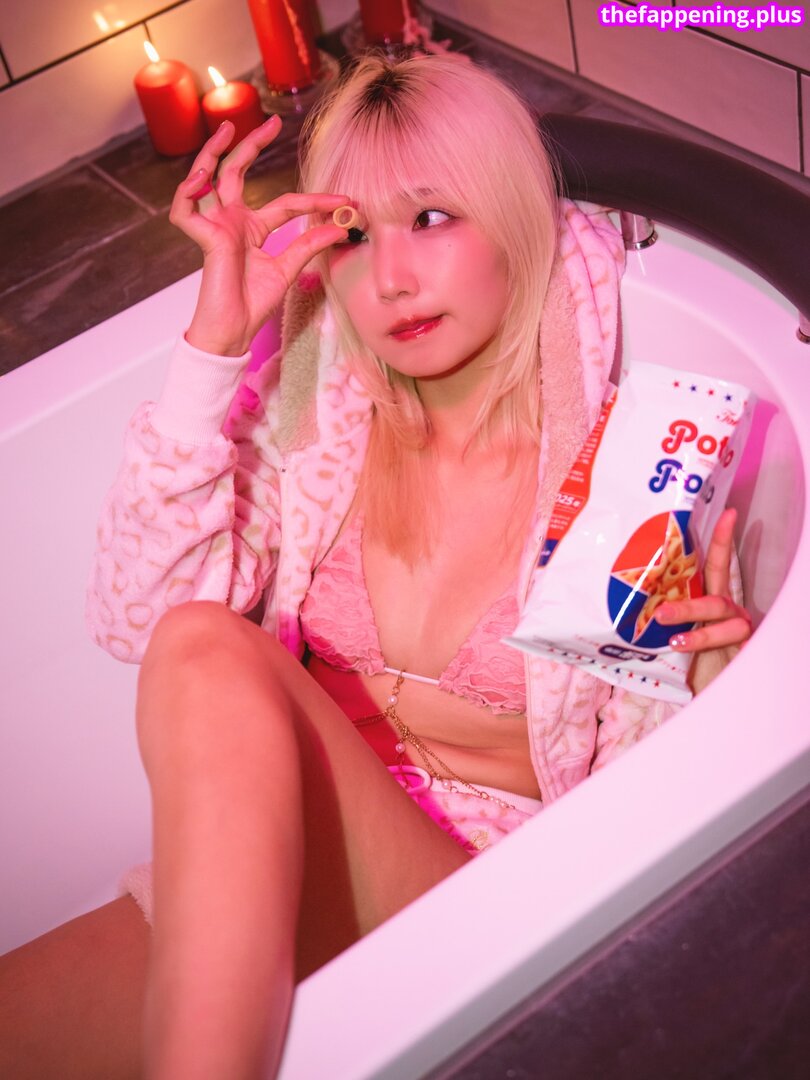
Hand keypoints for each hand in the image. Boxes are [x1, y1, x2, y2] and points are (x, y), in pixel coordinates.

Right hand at [169, 117, 348, 355]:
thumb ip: (309, 245)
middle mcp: (232, 222)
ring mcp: (215, 227)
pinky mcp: (203, 238)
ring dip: (212, 152)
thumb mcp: (288, 269)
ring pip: (206, 178)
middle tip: (272, 123)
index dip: (316, 201)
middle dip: (252, 145)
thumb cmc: (253, 305)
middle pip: (237, 172)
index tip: (345, 202)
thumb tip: (339, 226)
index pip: (286, 204)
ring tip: (226, 130)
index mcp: (253, 229)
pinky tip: (201, 179)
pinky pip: (185, 209)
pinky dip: (188, 192)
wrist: (234, 331)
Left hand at [655, 507, 752, 692]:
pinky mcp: (743, 649)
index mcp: (709, 601)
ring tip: (664, 621)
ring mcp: (737, 628)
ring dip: (691, 615)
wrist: (706, 700)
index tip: (727, 512)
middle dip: (695, 585)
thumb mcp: (664, 642)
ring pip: (720, 610)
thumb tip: (607, 614)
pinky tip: (680, 646)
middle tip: (660, 606)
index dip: (722, 539)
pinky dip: (701, 640)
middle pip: (717, 583)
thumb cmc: (686, 668)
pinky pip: (726, 638)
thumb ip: (649, 625)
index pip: (715, 565)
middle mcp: (727, 610)